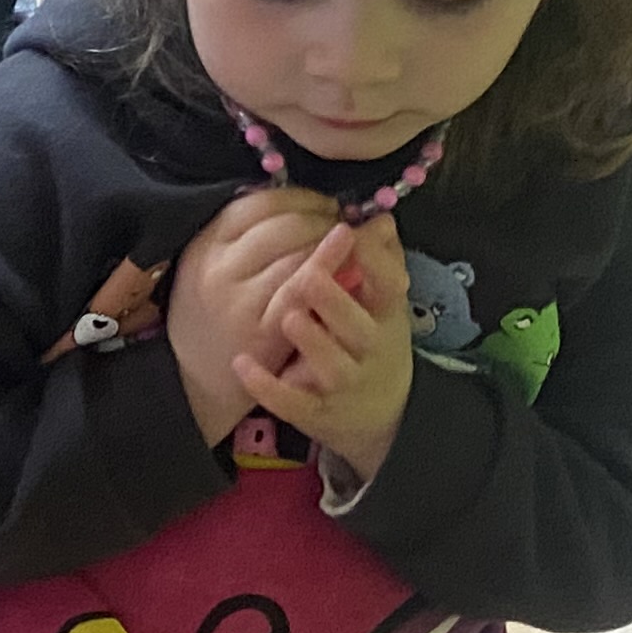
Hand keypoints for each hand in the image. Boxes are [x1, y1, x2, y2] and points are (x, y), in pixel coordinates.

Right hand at [165, 190, 331, 449]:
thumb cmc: (213, 317)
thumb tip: (300, 198)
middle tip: (341, 223)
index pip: (257, 204)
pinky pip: (302, 288)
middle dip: (321, 218)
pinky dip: (329, 266)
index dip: (298, 198)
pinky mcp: (263, 331)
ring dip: (330, 242)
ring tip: (349, 242)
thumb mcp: (214, 269)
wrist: (198, 383)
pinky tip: (350, 255)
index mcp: (204, 247)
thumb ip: (246, 235)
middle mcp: (218, 270)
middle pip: (283, 224)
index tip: (322, 205)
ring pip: (297, 252)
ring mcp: (239, 301)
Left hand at [237, 213, 414, 481]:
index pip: (389, 285)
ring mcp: (344, 383)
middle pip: (358, 325)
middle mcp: (370, 349)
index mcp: (386, 316)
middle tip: (309, 276)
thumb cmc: (369, 342)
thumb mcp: (381, 304)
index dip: (374, 261)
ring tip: (288, 317)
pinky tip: (242, 366)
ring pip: (331, 364)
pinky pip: (292, 402)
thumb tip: (378, 216)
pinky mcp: (317, 411)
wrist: (375, 415)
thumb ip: (378, 260)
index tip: (349, 232)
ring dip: (310, 341)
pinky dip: (267, 386)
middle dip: (335, 301)